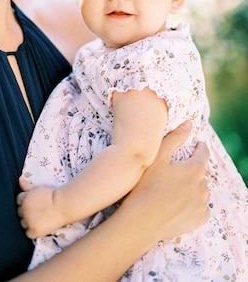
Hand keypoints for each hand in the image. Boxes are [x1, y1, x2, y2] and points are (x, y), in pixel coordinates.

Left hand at [17, 177, 65, 238]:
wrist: (63, 205)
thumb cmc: (51, 195)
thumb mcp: (38, 188)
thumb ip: (26, 185)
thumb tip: (19, 179)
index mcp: (24, 198)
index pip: (18, 200)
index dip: (25, 201)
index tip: (33, 203)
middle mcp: (24, 210)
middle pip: (19, 212)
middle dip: (26, 211)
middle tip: (36, 211)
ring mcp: (28, 221)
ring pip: (22, 223)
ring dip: (28, 222)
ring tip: (38, 219)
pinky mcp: (34, 231)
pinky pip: (28, 233)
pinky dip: (32, 231)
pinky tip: (39, 226)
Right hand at [121, 121, 209, 241]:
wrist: (142, 221)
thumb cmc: (146, 185)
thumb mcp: (157, 156)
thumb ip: (174, 138)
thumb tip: (189, 124)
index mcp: (194, 169)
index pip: (203, 153)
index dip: (200, 147)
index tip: (197, 145)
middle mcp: (203, 187)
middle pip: (200, 173)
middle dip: (191, 169)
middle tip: (176, 171)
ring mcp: (202, 205)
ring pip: (201, 190)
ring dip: (193, 187)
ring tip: (175, 188)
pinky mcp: (198, 220)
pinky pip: (201, 208)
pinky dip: (194, 204)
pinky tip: (180, 203)